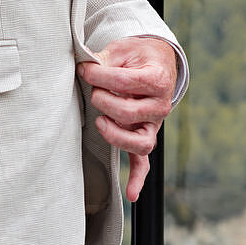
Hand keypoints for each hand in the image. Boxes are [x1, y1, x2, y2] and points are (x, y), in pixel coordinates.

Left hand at [80, 36, 178, 201]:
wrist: (158, 63)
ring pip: (139, 142)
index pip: (125, 82)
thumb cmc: (138, 56)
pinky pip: (143, 162)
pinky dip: (138, 179)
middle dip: (104, 101)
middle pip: (130, 113)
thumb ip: (105, 59)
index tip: (84, 70)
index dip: (99, 76)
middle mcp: (161, 105)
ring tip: (99, 122)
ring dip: (116, 135)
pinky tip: (131, 194)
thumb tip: (85, 67)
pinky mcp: (145, 136)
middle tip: (93, 91)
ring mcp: (154, 124)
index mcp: (158, 79)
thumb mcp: (123, 50)